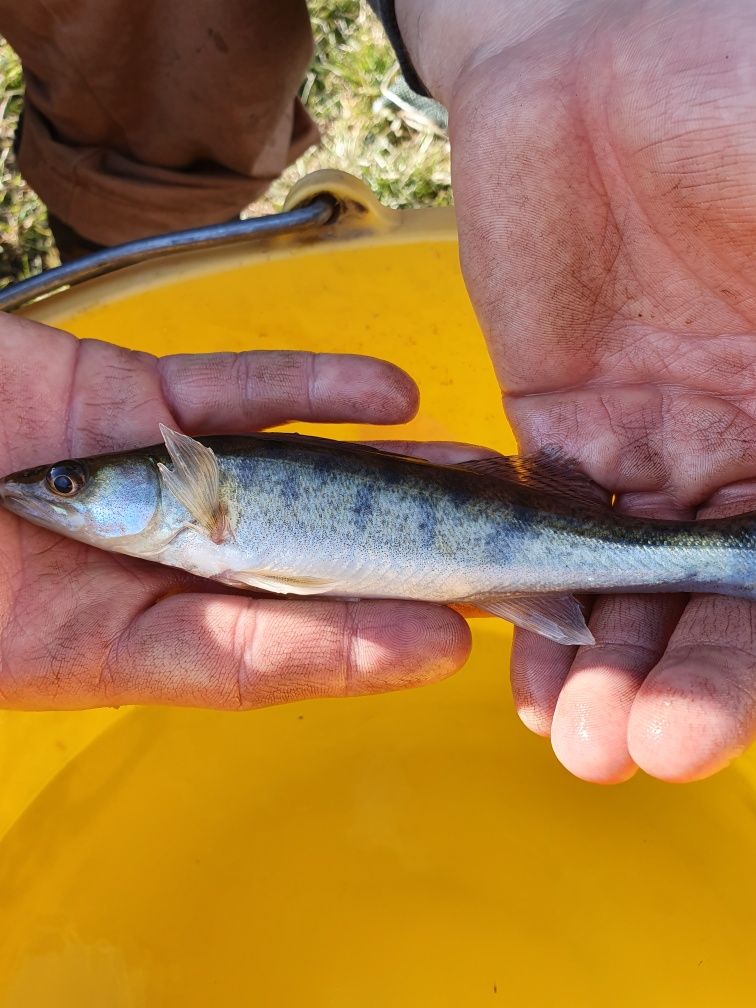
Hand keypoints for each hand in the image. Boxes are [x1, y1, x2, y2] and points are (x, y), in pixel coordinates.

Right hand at [0, 313, 468, 709]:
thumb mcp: (63, 643)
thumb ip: (162, 650)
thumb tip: (250, 652)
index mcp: (127, 637)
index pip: (262, 651)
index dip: (357, 648)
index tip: (448, 638)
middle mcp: (158, 557)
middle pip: (302, 559)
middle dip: (406, 556)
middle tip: (506, 550)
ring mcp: (156, 470)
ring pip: (292, 467)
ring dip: (389, 467)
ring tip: (476, 470)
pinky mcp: (135, 392)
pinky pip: (236, 385)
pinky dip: (312, 386)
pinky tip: (391, 394)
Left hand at [400, 0, 755, 780]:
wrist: (602, 62)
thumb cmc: (737, 111)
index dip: (749, 653)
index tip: (712, 724)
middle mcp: (739, 456)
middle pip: (706, 600)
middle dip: (675, 679)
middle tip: (633, 746)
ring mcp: (648, 445)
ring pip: (620, 582)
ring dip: (601, 663)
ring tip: (577, 736)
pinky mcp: (557, 424)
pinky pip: (535, 529)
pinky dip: (525, 595)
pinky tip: (518, 661)